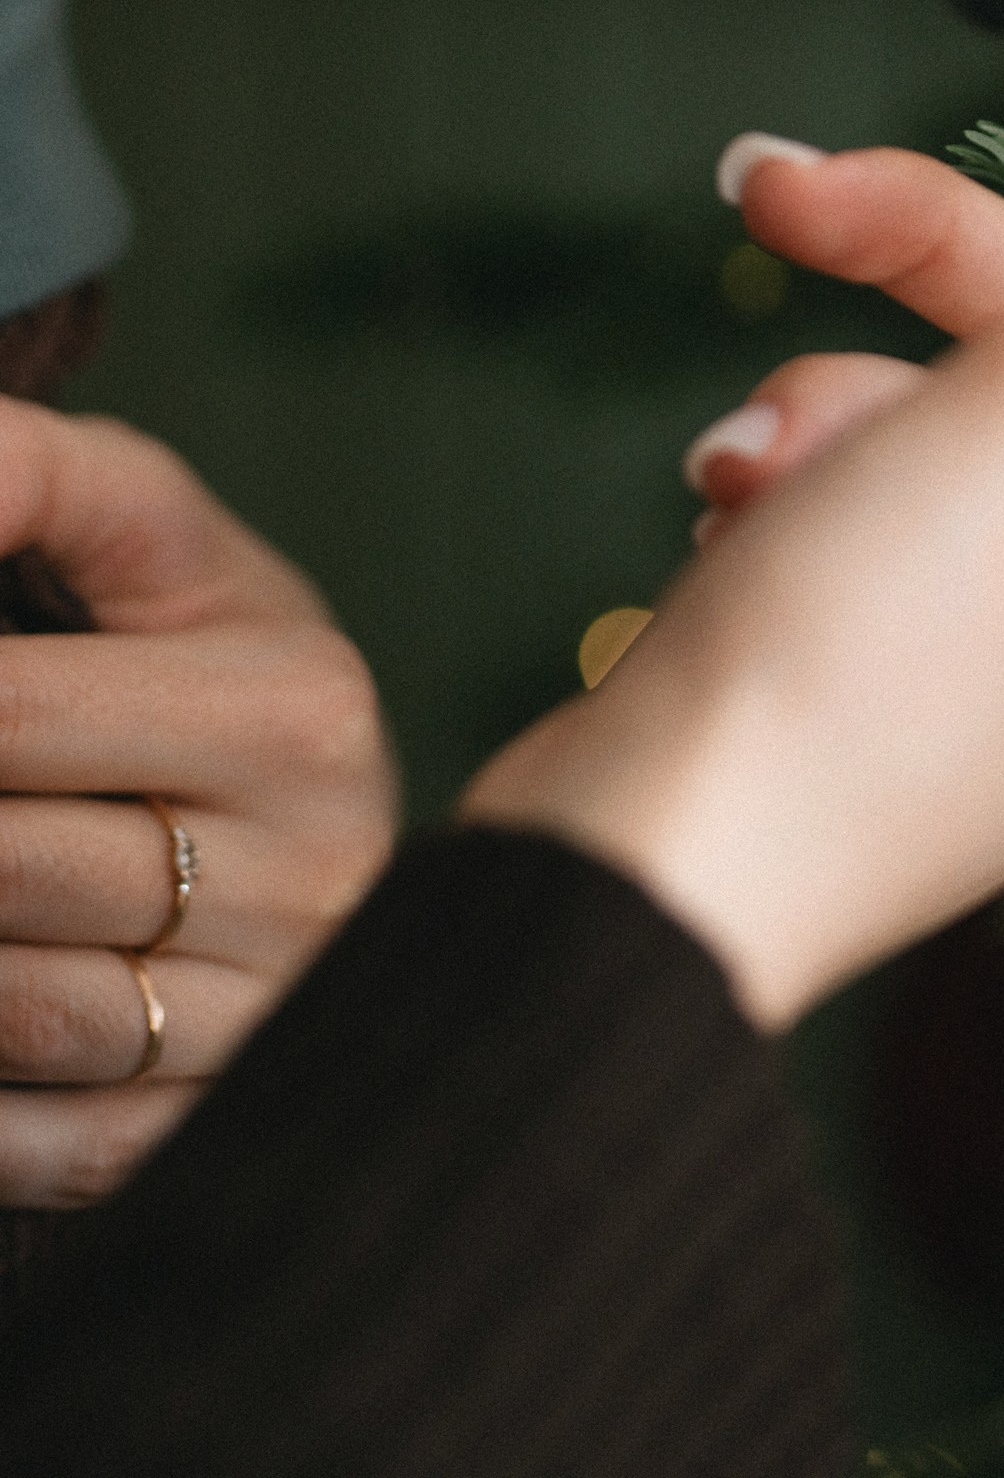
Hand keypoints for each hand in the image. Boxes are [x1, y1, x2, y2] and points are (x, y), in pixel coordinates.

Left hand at [0, 409, 397, 1204]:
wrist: (356, 836)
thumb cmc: (228, 673)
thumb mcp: (172, 551)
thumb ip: (51, 478)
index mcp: (297, 709)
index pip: (9, 714)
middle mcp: (311, 869)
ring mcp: (273, 1013)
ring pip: (15, 1010)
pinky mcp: (221, 1125)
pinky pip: (43, 1139)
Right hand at [464, 61, 1003, 1028]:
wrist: (654, 869)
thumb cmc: (875, 645)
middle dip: (947, 263)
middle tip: (794, 191)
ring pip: (978, 419)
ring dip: (848, 397)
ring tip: (749, 458)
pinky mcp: (915, 672)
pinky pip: (897, 503)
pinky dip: (814, 476)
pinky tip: (733, 512)